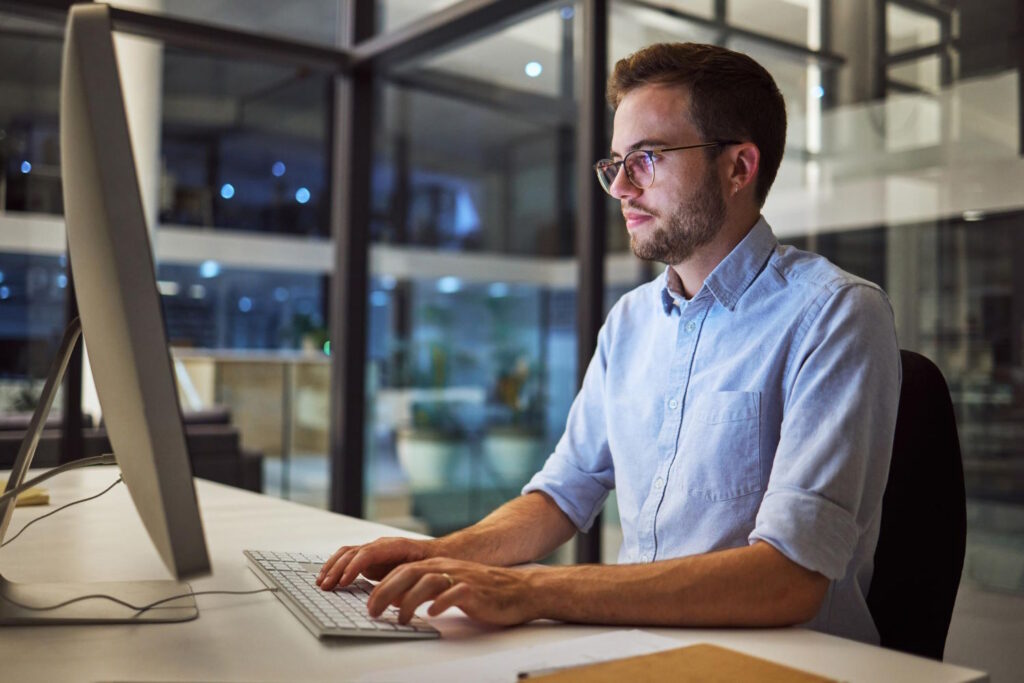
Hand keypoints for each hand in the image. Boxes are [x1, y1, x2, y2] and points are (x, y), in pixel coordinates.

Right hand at [317, 536, 435, 589]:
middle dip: (337, 569)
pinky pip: (350, 559)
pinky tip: (328, 579)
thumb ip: (408, 582)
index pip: (368, 553)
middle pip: (353, 552)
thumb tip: (394, 597)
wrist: (444, 553)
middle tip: (326, 586)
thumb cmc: (437, 563)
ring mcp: (376, 550)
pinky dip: (337, 567)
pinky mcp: (372, 559)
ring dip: (333, 567)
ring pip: (348, 553)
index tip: (343, 583)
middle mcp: (382, 545)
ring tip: (322, 583)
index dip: (353, 568)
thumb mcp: (425, 573)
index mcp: (395, 546)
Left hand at [367, 558, 538, 626]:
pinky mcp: (476, 590)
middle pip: (409, 573)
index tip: (368, 604)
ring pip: (428, 581)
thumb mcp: (450, 586)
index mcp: (438, 566)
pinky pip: (456, 593)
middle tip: (373, 611)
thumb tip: (398, 601)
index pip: (403, 571)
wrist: (521, 590)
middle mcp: (447, 568)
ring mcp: (461, 578)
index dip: (382, 586)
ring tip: (402, 619)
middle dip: (386, 591)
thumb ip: (426, 590)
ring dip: (410, 600)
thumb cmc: (485, 591)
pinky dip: (442, 602)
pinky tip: (434, 613)